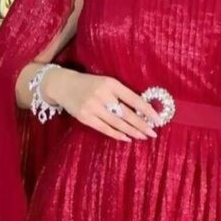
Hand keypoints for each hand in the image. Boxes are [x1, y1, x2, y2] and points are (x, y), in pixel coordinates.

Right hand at [44, 69, 161, 141]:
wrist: (64, 85)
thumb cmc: (90, 84)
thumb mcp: (106, 82)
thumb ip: (120, 93)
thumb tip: (141, 109)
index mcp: (110, 83)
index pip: (133, 98)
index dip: (146, 109)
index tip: (157, 118)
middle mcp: (102, 95)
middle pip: (126, 113)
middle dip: (141, 124)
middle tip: (153, 132)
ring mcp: (92, 107)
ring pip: (117, 123)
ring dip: (132, 131)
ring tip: (143, 136)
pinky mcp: (84, 117)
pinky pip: (104, 128)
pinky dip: (117, 134)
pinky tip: (127, 138)